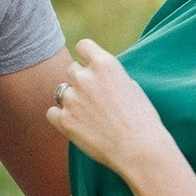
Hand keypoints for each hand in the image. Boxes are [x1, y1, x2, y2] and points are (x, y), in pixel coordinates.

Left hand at [46, 40, 177, 177]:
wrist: (140, 150)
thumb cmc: (142, 119)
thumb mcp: (131, 86)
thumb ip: (110, 77)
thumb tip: (97, 77)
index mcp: (105, 64)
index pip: (83, 46)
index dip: (87, 56)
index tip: (91, 66)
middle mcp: (85, 78)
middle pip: (72, 69)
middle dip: (82, 80)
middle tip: (96, 99)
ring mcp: (72, 99)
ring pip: (62, 91)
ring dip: (72, 99)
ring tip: (90, 115)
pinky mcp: (64, 121)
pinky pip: (52, 112)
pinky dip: (62, 117)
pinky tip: (78, 125)